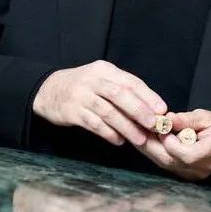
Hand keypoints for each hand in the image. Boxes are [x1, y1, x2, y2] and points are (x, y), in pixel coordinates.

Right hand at [31, 60, 165, 146]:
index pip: (130, 82)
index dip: (148, 96)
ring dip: (126, 126)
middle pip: (119, 95)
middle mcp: (93, 80)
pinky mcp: (71, 111)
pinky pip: (93, 123)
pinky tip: (119, 140)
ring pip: (107, 111)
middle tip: (154, 124)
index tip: (162, 109)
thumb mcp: (102, 79)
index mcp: (105, 70)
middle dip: (139, 110)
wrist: (48, 89)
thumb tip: (151, 108)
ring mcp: (81, 96)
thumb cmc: (84, 86)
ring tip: (140, 139)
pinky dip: (107, 132)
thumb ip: (123, 90)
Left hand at [135, 109, 210, 180]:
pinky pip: (165, 164)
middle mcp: (202, 168)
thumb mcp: (206, 117)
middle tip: (141, 128)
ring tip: (140, 132)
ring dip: (150, 147)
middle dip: (153, 143)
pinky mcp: (185, 174)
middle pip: (170, 160)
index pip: (185, 154)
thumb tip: (168, 119)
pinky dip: (155, 152)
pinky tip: (148, 140)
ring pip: (164, 163)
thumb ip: (186, 119)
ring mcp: (193, 174)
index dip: (169, 141)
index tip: (161, 125)